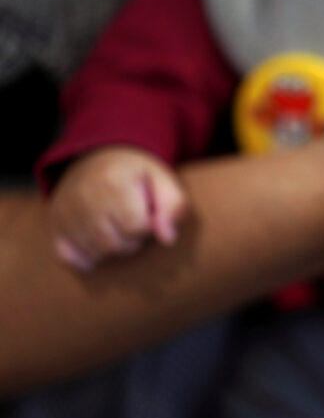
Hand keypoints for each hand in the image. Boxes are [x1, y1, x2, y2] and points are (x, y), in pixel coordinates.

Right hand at [49, 146, 186, 270]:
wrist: (98, 158)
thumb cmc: (136, 174)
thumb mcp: (162, 179)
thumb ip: (174, 207)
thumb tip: (167, 239)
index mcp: (112, 184)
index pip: (137, 228)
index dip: (149, 226)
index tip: (147, 212)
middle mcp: (83, 199)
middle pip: (117, 245)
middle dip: (134, 240)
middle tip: (134, 221)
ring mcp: (65, 214)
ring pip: (98, 254)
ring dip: (115, 248)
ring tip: (119, 227)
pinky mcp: (54, 226)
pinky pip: (71, 258)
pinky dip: (88, 256)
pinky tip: (98, 240)